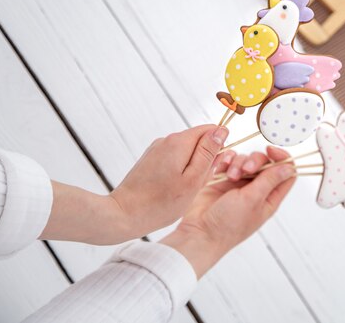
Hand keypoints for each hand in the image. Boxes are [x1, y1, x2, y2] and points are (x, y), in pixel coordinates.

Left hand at [41, 125, 228, 244]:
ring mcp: (157, 149)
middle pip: (199, 140)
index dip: (219, 146)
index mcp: (179, 142)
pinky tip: (174, 189)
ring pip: (187, 151)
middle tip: (198, 184)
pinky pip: (175, 159)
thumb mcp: (193, 180)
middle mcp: (167, 140)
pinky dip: (180, 171)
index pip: (211, 129)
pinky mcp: (151, 159)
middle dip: (206, 159)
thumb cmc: (160, 203)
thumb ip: (208, 153)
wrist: (123, 214)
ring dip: (193, 167)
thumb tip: (220, 131)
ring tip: (185, 189)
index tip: (215, 168)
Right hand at [160, 147, 295, 276]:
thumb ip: (270, 180)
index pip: (286, 173)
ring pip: (246, 160)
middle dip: (255, 161)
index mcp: (270, 197)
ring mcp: (240, 184)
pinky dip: (226, 160)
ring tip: (229, 177)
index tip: (270, 151)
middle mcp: (257, 189)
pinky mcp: (223, 179)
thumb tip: (289, 168)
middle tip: (245, 170)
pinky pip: (229, 161)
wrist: (200, 231)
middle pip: (265, 163)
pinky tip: (221, 168)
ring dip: (238, 163)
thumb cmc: (228, 224)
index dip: (282, 158)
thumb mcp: (253, 200)